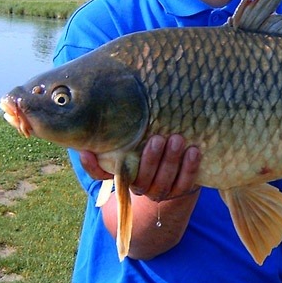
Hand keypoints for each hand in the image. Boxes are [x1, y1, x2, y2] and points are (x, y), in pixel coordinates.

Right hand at [79, 134, 200, 200]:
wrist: (180, 166)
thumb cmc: (153, 139)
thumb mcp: (139, 132)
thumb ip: (127, 122)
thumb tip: (112, 92)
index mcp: (124, 172)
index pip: (101, 173)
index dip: (92, 166)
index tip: (87, 151)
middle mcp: (140, 185)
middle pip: (141, 179)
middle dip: (150, 159)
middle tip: (157, 138)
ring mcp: (161, 189)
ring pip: (164, 182)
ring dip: (171, 161)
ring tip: (177, 139)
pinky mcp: (181, 190)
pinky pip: (185, 183)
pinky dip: (189, 168)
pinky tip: (193, 151)